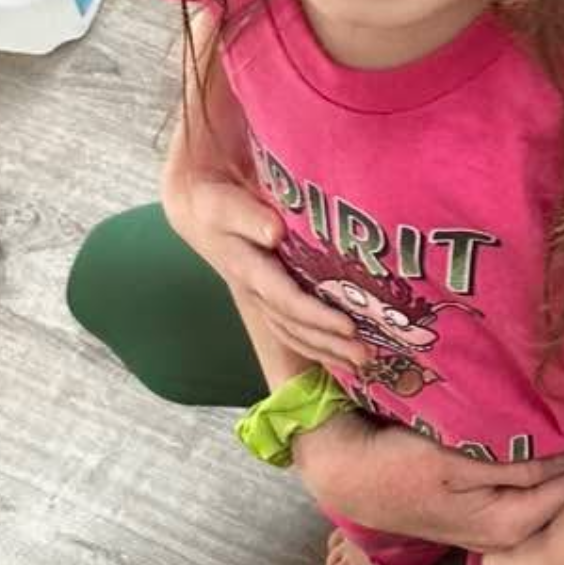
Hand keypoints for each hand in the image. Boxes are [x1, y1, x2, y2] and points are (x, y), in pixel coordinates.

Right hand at [164, 169, 367, 377]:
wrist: (198, 211)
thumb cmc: (215, 203)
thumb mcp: (224, 204)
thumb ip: (247, 216)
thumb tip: (274, 231)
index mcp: (248, 270)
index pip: (285, 299)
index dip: (316, 315)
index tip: (349, 326)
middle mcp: (257, 292)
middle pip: (295, 326)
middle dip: (329, 342)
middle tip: (365, 354)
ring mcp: (264, 300)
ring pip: (295, 334)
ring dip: (327, 351)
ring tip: (363, 361)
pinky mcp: (271, 300)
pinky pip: (293, 332)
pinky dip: (318, 347)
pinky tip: (343, 357)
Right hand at [292, 414, 563, 553]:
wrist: (348, 475)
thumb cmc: (396, 467)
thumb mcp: (454, 462)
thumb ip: (515, 467)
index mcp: (509, 525)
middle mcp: (509, 534)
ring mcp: (496, 524)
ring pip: (545, 492)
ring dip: (558, 460)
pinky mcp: (483, 510)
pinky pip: (525, 488)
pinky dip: (536, 465)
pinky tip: (538, 437)